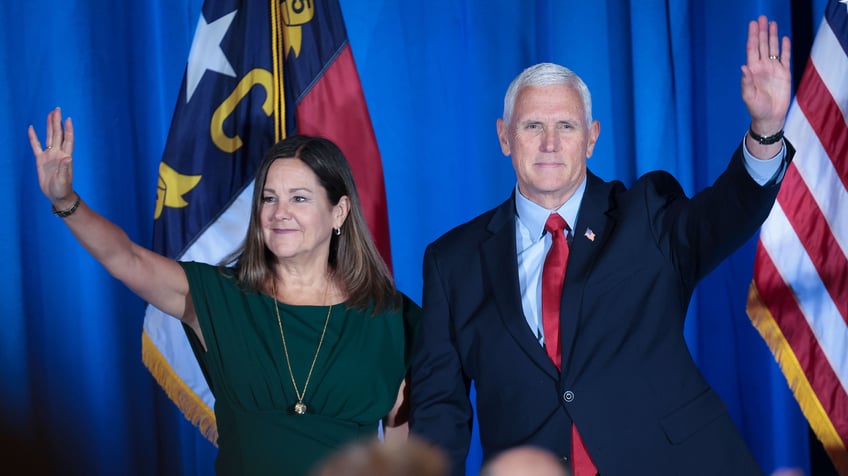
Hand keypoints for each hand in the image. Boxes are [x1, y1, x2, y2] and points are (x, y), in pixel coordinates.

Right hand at [27, 108, 75, 207]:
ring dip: (49, 126)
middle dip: (57, 122)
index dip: (68, 129)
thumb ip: (65, 168)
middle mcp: (58, 153)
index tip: (68, 118)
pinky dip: (33, 137)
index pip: (68, 139)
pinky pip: (36, 146)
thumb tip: (67, 157)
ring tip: (50, 114)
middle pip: (57, 134)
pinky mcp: (41, 160)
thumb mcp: (64, 179)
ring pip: (49, 137)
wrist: (57, 195)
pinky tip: (31, 128)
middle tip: (57, 109)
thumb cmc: (63, 189)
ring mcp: (49, 155)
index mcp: (65, 156)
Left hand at [741, 15, 791, 135]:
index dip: (752, 36)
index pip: (752, 49)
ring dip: (772, 36)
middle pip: (762, 45)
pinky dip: (785, 48)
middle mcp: (762, 67)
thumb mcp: (749, 96)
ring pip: (773, 48)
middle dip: (761, 31)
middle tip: (761, 18)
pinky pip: (785, 58)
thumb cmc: (756, 109)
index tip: (752, 24)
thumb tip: (744, 67)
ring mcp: (773, 69)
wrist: (770, 117)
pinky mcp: (784, 74)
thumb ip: (746, 82)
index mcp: (752, 70)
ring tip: (772, 23)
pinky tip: (784, 38)